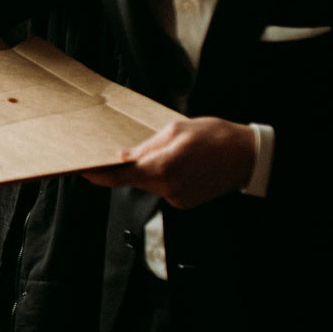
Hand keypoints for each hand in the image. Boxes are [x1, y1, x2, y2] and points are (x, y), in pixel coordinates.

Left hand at [81, 118, 257, 209]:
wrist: (252, 157)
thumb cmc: (217, 137)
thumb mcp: (177, 130)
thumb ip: (146, 146)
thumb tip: (122, 156)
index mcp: (161, 168)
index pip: (117, 177)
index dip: (96, 174)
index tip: (80, 170)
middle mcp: (167, 189)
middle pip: (132, 180)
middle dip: (126, 167)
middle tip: (126, 151)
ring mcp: (177, 198)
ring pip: (149, 183)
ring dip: (149, 169)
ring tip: (172, 152)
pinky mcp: (185, 202)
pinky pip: (164, 188)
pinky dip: (164, 176)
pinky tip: (181, 163)